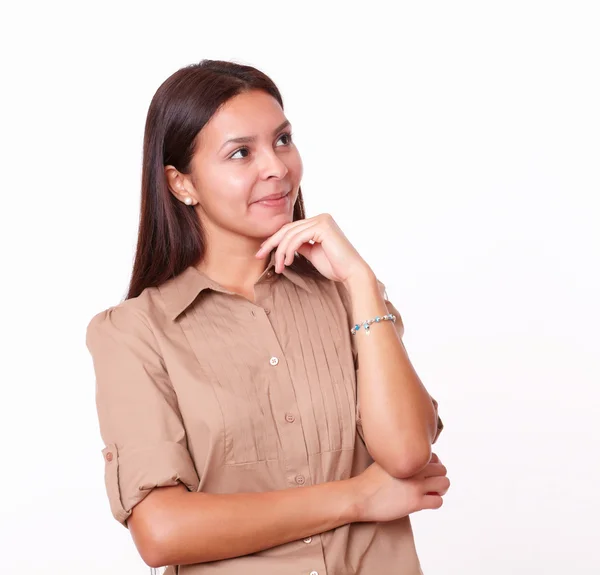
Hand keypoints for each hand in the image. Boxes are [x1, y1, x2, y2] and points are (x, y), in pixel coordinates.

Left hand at [255, 213, 370, 282]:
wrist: (351, 273)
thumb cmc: (335, 266)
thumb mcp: (312, 253)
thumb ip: (300, 245)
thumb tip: (284, 244)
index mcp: (319, 222)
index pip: (291, 229)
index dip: (275, 240)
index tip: (262, 252)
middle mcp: (321, 217)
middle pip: (288, 229)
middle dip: (271, 243)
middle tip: (259, 256)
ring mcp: (322, 220)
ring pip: (290, 234)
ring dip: (280, 251)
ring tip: (279, 267)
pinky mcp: (322, 227)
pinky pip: (297, 238)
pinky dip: (288, 250)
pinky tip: (286, 262)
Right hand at [352, 453, 449, 522]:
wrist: (359, 496)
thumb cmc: (369, 480)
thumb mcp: (384, 461)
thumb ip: (398, 458)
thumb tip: (407, 459)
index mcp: (407, 457)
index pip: (433, 456)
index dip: (432, 466)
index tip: (426, 473)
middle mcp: (414, 469)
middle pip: (442, 469)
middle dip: (439, 477)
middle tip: (431, 485)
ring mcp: (416, 486)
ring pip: (445, 484)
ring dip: (441, 489)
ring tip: (431, 494)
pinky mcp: (416, 503)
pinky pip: (438, 501)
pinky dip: (435, 502)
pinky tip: (425, 503)